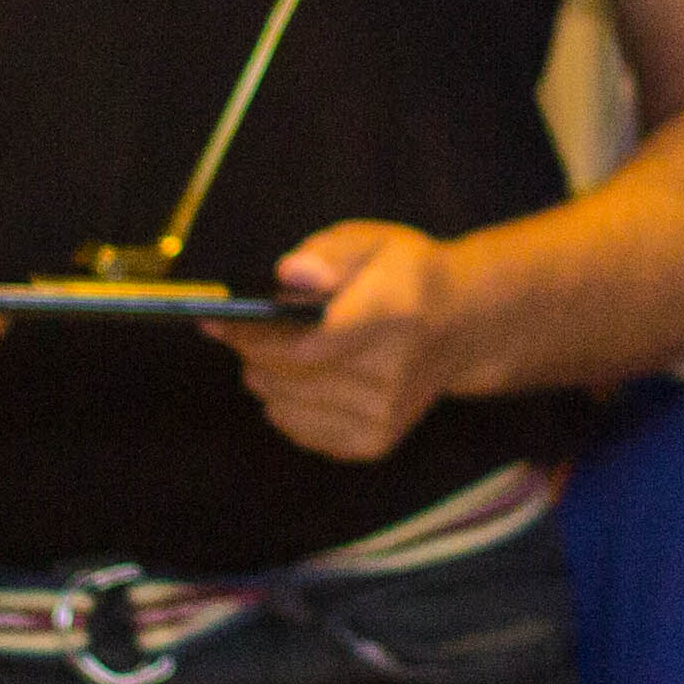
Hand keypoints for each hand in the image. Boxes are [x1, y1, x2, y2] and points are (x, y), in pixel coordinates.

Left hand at [215, 222, 499, 462]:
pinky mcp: (376, 442)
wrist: (465, 324)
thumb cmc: (407, 276)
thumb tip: (288, 275)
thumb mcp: (372, 241)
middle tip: (236, 330)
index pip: (307, 344)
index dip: (253, 337)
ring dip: (264, 378)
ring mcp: (386, 415)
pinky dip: (285, 406)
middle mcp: (394, 373)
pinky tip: (294, 381)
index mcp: (394, 315)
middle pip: (290, 378)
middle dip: (251, 352)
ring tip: (267, 352)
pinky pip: (302, 431)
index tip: (217, 320)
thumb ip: (327, 253)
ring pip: (287, 406)